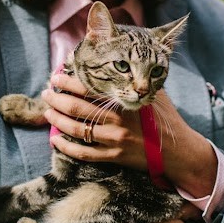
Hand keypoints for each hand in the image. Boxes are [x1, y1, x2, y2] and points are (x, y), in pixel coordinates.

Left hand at [42, 74, 217, 196]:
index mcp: (125, 102)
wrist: (177, 152)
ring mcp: (114, 141)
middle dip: (57, 99)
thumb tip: (119, 64)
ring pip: (76, 130)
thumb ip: (136, 82)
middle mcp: (117, 121)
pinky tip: (54, 140)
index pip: (90, 88)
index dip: (69, 81)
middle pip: (77, 107)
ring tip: (47, 112)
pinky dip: (66, 147)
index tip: (56, 76)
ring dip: (57, 120)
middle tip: (45, 93)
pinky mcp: (114, 158)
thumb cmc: (166, 119)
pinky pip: (84, 153)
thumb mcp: (155, 94)